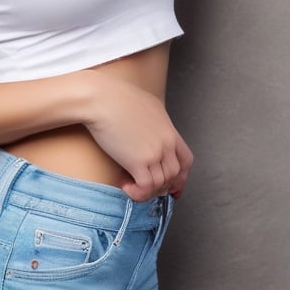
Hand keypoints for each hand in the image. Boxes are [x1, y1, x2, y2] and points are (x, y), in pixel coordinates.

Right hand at [80, 71, 193, 201]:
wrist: (103, 99)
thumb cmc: (118, 97)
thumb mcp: (148, 106)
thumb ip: (155, 122)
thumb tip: (151, 130)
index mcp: (170, 130)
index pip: (186, 160)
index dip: (181, 176)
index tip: (173, 185)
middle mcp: (166, 143)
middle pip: (174, 174)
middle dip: (162, 185)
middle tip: (146, 187)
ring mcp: (154, 153)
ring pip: (161, 183)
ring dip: (147, 190)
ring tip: (131, 184)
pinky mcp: (137, 161)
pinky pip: (145, 187)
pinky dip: (137, 192)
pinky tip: (125, 185)